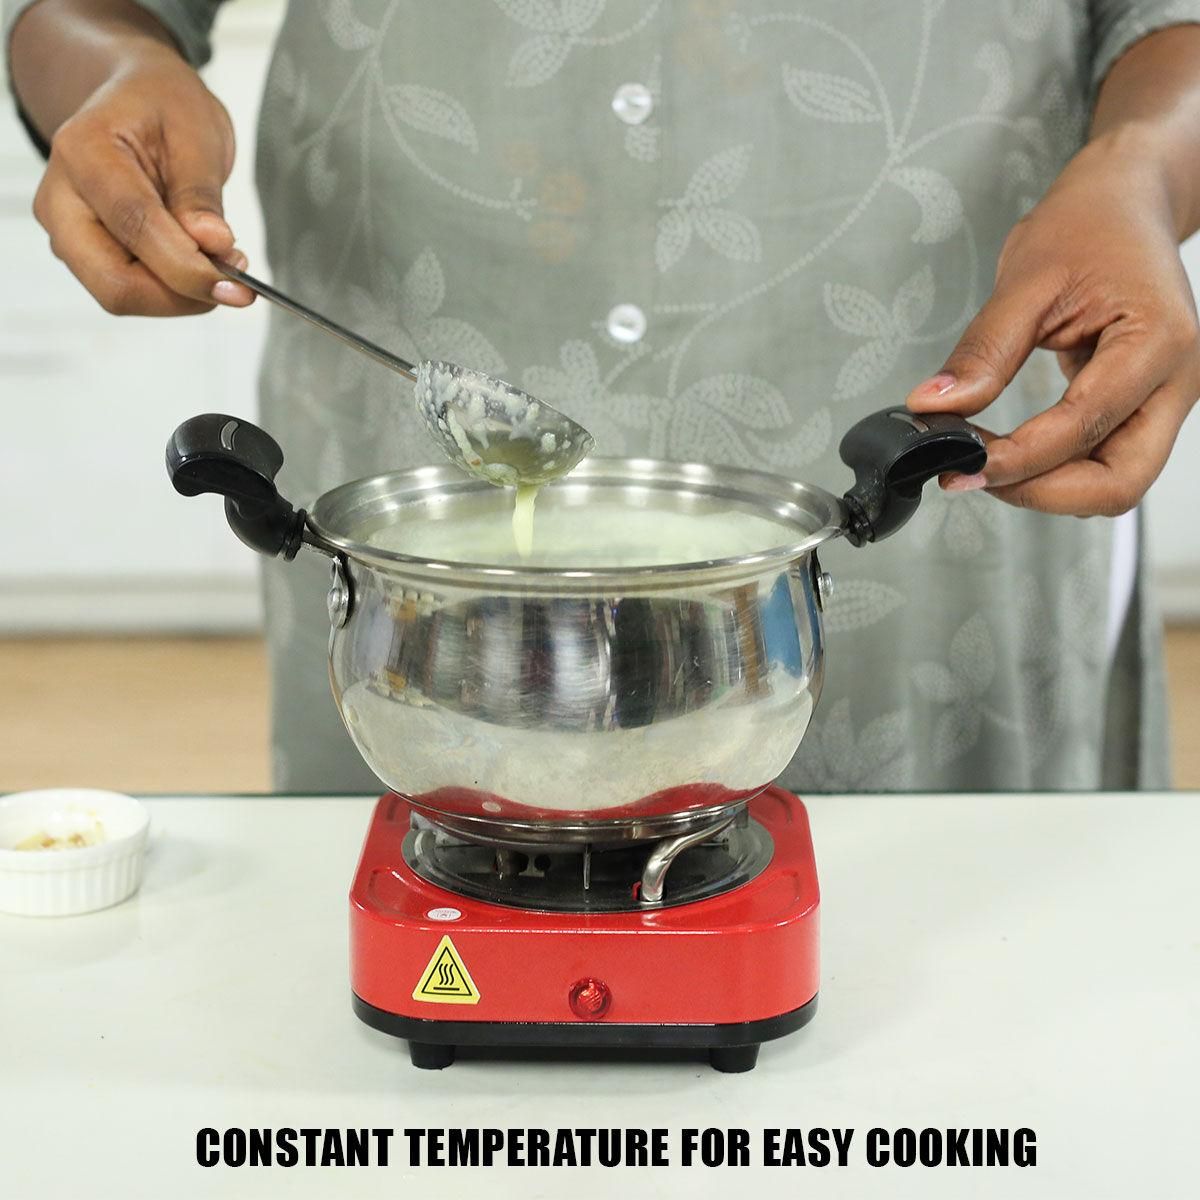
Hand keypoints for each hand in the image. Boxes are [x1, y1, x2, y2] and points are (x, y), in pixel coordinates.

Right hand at [31, 47, 253, 315]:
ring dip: (182, 296)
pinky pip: (132, 292)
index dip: (188, 267)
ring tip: (221, 262)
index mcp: (83, 152)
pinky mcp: (85, 255)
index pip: (135, 226)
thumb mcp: (196, 133)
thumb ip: (200, 193)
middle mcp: (61, 199)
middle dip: (182, 295)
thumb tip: (213, 244)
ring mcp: (67, 232)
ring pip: (122, 296)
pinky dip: (174, 291)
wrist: (137, 101)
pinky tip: (200, 264)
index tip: (238, 285)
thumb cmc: (164, 107)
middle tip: (235, 281)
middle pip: (115, 282)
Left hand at [906, 132, 1199, 516]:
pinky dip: (1052, 469)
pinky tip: (1007, 450)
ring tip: (983, 460)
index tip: (957, 461)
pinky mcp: (1139, 408)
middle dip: (1041, 493)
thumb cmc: (1088, 227)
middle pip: (1118, 483)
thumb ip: (983, 351)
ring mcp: (1161, 400)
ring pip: (1113, 484)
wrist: (1124, 204)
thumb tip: (934, 405)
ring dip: (1045, 488)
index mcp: (1156, 342)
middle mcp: (1174, 382)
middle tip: (972, 475)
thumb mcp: (1025, 281)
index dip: (1016, 458)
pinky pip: (1101, 462)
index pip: (1084, 428)